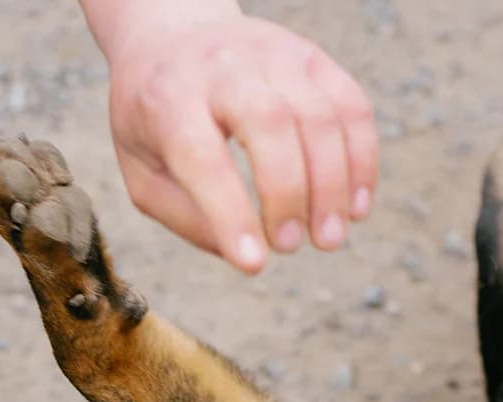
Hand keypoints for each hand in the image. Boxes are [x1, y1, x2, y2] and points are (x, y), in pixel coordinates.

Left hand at [98, 12, 377, 272]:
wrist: (172, 35)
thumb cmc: (154, 119)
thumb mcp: (140, 170)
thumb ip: (182, 215)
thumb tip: (242, 253)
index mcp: (169, 98)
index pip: (203, 157)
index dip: (232, 214)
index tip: (254, 264)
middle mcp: (224, 67)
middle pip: (270, 122)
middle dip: (288, 192)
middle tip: (291, 246)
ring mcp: (274, 55)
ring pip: (318, 115)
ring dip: (332, 185)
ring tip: (328, 238)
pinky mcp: (313, 58)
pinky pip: (351, 106)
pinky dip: (362, 161)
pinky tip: (356, 207)